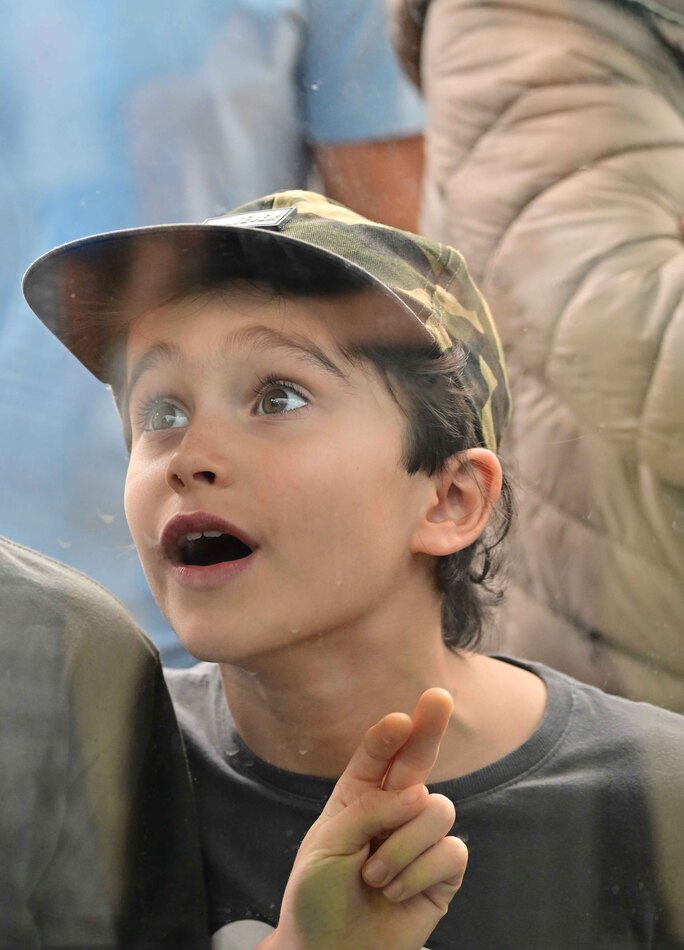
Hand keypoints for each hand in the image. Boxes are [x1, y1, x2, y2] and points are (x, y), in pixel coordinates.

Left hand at [260, 689, 466, 949]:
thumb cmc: (317, 897)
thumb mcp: (327, 844)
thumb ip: (369, 810)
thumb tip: (417, 794)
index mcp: (358, 796)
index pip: (378, 754)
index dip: (390, 734)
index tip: (400, 719)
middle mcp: (393, 809)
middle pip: (419, 758)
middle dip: (431, 726)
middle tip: (440, 697)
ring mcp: (421, 839)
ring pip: (436, 810)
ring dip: (401, 848)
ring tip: (375, 878)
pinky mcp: (443, 872)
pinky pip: (451, 851)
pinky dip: (418, 873)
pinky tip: (397, 893)